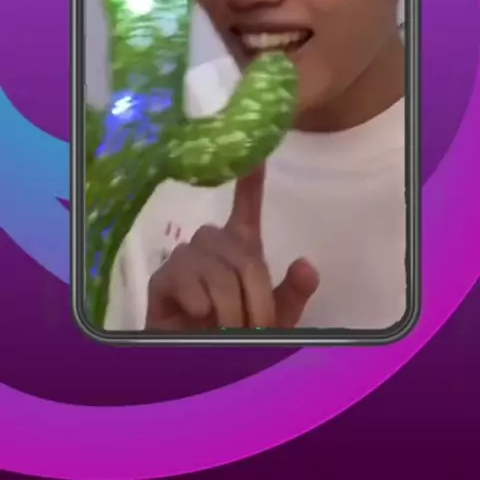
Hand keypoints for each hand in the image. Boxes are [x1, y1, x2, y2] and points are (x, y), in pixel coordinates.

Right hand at [145, 166, 319, 331]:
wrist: (200, 374)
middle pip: (241, 252)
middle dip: (255, 294)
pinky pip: (186, 278)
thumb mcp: (273, 320)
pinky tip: (197, 317)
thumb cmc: (236, 340)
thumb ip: (292, 295)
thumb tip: (307, 265)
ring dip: (229, 306)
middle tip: (255, 329)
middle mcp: (211, 245)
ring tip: (227, 331)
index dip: (250, 180)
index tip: (257, 153)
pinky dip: (201, 303)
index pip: (246, 206)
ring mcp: (184, 259)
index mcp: (240, 248)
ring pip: (216, 268)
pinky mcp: (162, 279)